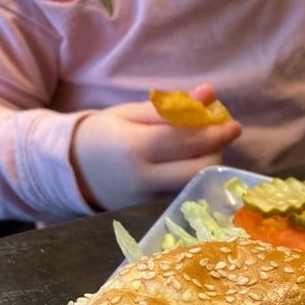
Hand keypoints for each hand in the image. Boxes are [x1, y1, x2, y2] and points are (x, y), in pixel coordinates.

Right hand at [71, 84, 241, 211]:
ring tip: (205, 147)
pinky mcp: (152, 212)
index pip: (184, 141)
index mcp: (133, 147)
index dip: (213, 133)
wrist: (72, 172)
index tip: (232, 124)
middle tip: (221, 135)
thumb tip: (208, 92)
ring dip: (208, 165)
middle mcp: (142, 179)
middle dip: (216, 151)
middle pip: (196, 169)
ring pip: (193, 185)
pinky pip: (183, 194)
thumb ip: (171, 106)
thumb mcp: (130, 114)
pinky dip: (194, 177)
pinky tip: (191, 163)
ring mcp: (147, 201)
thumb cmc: (102, 135)